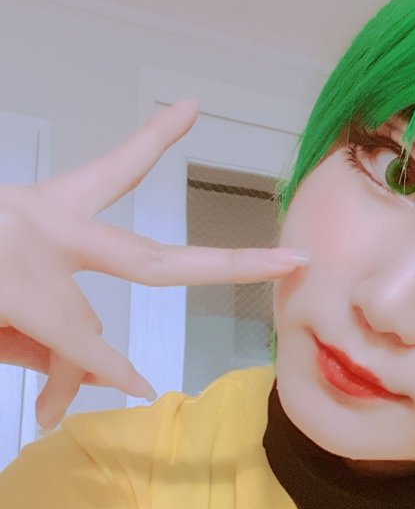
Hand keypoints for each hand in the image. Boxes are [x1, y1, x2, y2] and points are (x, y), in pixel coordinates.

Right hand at [0, 100, 306, 429]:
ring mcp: (29, 264)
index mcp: (42, 212)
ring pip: (80, 333)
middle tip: (292, 262)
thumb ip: (47, 335)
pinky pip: (66, 350)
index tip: (187, 108)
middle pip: (152, 260)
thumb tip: (97, 377)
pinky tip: (119, 382)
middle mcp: (46, 230)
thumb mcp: (3, 296)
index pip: (114, 168)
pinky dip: (83, 374)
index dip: (152, 140)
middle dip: (226, 267)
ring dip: (68, 369)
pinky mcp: (15, 297)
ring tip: (61, 400)